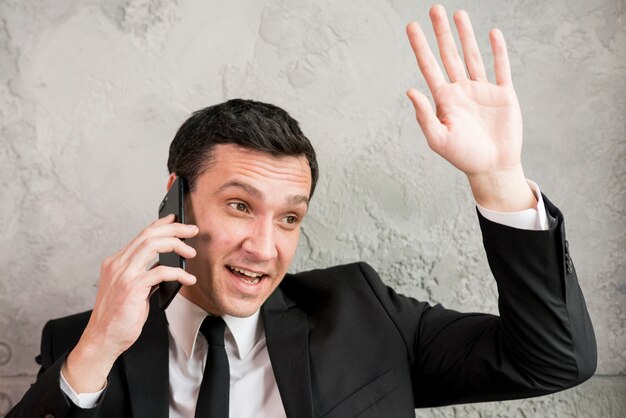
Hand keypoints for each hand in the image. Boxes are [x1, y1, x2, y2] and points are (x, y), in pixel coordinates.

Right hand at [62, 215, 197, 391]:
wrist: (103, 339)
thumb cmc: (117, 317)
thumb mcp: (131, 290)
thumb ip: (146, 276)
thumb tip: (167, 266)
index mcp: (116, 262)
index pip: (142, 234)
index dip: (161, 224)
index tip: (176, 219)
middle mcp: (118, 264)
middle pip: (149, 234)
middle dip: (174, 229)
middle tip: (192, 230)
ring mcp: (124, 274)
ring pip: (153, 244)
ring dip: (177, 244)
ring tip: (191, 252)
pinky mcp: (132, 287)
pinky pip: (162, 271)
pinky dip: (179, 273)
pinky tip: (188, 279)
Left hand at [406, 5, 535, 210]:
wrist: (492, 167)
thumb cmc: (463, 156)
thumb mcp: (438, 139)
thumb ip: (424, 115)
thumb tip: (410, 90)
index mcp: (444, 99)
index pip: (429, 67)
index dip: (420, 47)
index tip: (411, 26)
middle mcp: (461, 90)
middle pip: (449, 54)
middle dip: (442, 32)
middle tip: (434, 8)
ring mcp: (482, 90)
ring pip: (472, 56)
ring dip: (466, 35)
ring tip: (458, 14)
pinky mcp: (503, 94)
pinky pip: (500, 67)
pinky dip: (498, 50)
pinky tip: (492, 33)